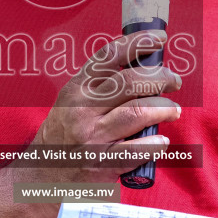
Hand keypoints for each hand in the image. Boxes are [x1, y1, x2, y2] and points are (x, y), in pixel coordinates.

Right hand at [21, 30, 181, 185]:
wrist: (42, 178)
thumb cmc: (63, 137)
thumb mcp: (71, 104)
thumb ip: (99, 88)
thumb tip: (141, 69)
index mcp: (75, 90)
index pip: (109, 56)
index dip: (137, 43)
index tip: (159, 39)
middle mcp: (82, 110)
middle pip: (130, 82)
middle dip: (160, 78)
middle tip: (174, 81)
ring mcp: (92, 137)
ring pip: (139, 112)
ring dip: (164, 108)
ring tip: (174, 110)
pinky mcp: (103, 164)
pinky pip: (138, 149)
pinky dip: (156, 144)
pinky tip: (162, 141)